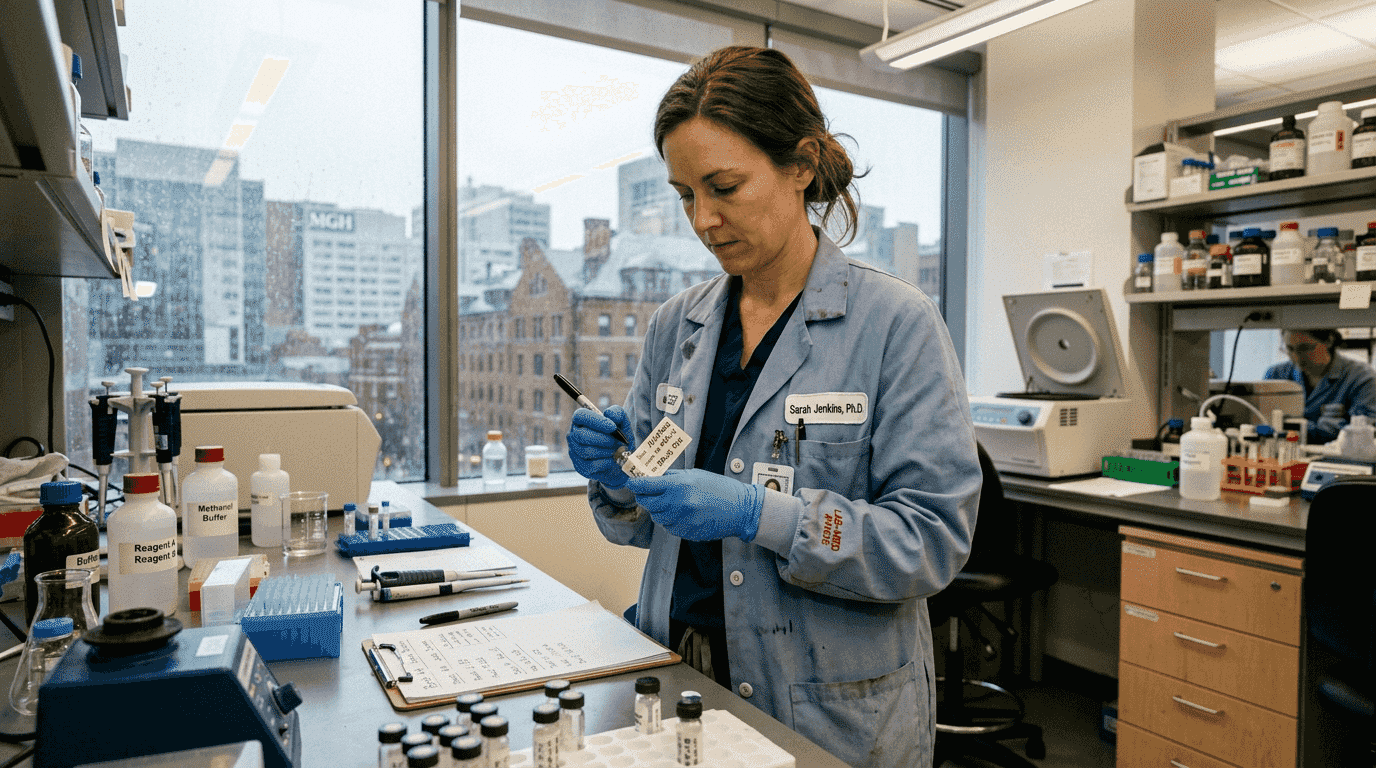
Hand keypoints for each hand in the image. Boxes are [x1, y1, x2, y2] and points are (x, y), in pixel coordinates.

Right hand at [567, 406, 634, 487]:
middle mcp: (574, 435)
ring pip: (585, 451)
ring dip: (605, 451)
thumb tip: (609, 414)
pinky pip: (590, 465)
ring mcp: (574, 452)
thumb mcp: (623, 423)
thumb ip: (617, 413)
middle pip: (581, 435)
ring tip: (616, 450)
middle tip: (616, 442)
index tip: (612, 427)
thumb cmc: (618, 439)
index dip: (596, 421)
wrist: (621, 461)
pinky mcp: (580, 467)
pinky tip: (612, 460)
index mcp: (581, 420)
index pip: (580, 416)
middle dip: (603, 439)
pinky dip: (605, 462)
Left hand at [627, 469, 762, 541]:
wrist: (740, 509)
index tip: (632, 483)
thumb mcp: (695, 475)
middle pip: (647, 503)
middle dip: (645, 497)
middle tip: (648, 493)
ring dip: (658, 510)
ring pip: (656, 517)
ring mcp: (680, 520)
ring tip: (670, 503)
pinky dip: (669, 521)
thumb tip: (653, 476)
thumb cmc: (720, 489)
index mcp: (678, 486)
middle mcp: (677, 504)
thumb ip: (672, 477)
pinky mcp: (685, 533)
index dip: (635, 484)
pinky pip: (668, 527)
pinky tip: (681, 514)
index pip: (645, 486)